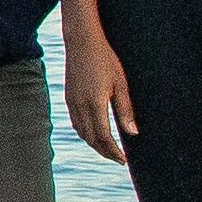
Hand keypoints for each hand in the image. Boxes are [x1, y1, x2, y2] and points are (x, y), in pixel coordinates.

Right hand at [61, 27, 135, 163]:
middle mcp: (80, 105)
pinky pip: (75, 123)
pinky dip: (85, 133)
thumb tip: (133, 133)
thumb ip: (125, 110)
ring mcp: (72, 102)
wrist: (82, 41)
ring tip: (108, 149)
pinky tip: (94, 133)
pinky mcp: (68, 97)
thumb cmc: (105, 59)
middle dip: (105, 152)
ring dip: (94, 144)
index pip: (104, 137)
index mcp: (95, 103)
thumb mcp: (120, 83)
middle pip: (91, 139)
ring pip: (81, 132)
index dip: (114, 151)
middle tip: (119, 159)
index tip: (124, 159)